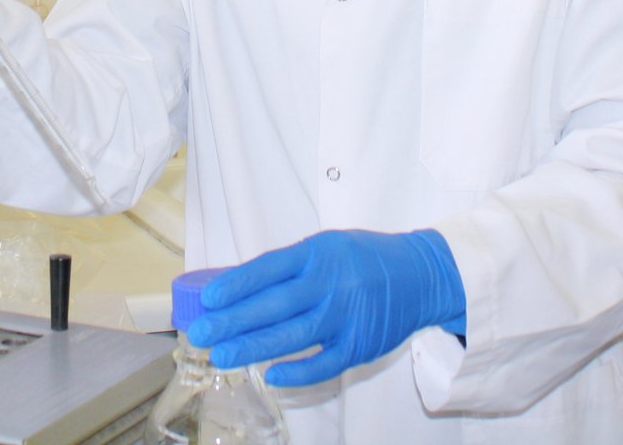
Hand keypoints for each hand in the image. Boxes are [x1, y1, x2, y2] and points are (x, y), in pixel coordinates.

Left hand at [188, 229, 464, 387]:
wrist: (421, 275)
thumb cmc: (363, 259)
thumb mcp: (325, 247)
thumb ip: (287, 267)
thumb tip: (235, 287)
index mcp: (318, 253)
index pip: (269, 268)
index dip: (237, 284)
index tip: (208, 299)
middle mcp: (332, 284)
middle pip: (275, 305)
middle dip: (234, 321)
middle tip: (202, 334)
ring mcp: (347, 317)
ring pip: (294, 335)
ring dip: (254, 347)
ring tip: (222, 355)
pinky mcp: (361, 345)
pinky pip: (325, 362)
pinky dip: (297, 371)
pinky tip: (270, 374)